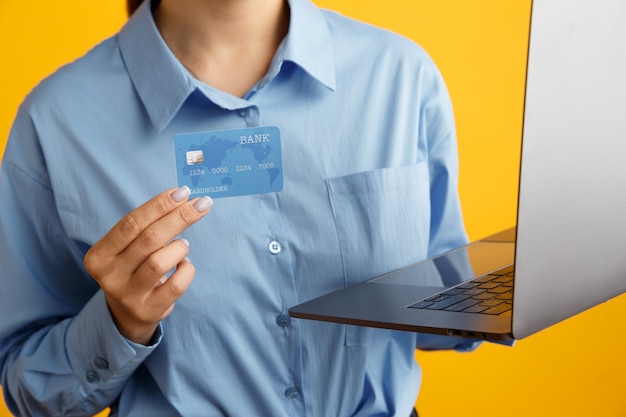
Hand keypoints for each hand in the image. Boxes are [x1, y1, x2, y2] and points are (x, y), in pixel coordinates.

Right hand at [84, 187, 211, 344]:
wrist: (127, 314)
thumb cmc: (133, 268)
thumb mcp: (128, 248)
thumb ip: (147, 226)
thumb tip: (182, 198)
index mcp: (100, 254)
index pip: (131, 222)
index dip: (159, 205)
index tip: (182, 192)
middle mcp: (110, 275)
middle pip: (149, 238)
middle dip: (179, 217)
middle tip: (201, 204)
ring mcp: (128, 295)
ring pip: (159, 262)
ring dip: (179, 247)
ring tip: (184, 244)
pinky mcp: (149, 310)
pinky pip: (176, 285)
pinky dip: (186, 270)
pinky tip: (185, 264)